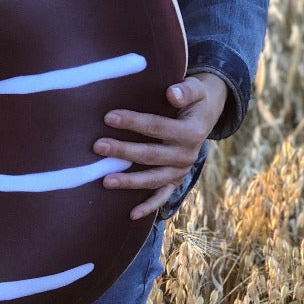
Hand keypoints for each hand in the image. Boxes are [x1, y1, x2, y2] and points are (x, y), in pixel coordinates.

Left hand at [92, 72, 227, 220]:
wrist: (205, 114)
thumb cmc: (193, 98)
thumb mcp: (196, 89)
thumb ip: (185, 90)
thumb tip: (172, 93)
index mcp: (191, 132)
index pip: (157, 127)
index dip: (133, 122)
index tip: (108, 117)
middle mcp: (187, 154)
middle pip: (151, 154)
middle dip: (123, 151)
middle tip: (97, 146)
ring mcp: (182, 170)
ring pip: (153, 179)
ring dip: (129, 181)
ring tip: (105, 180)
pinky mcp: (177, 179)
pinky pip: (163, 195)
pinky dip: (149, 206)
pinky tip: (131, 214)